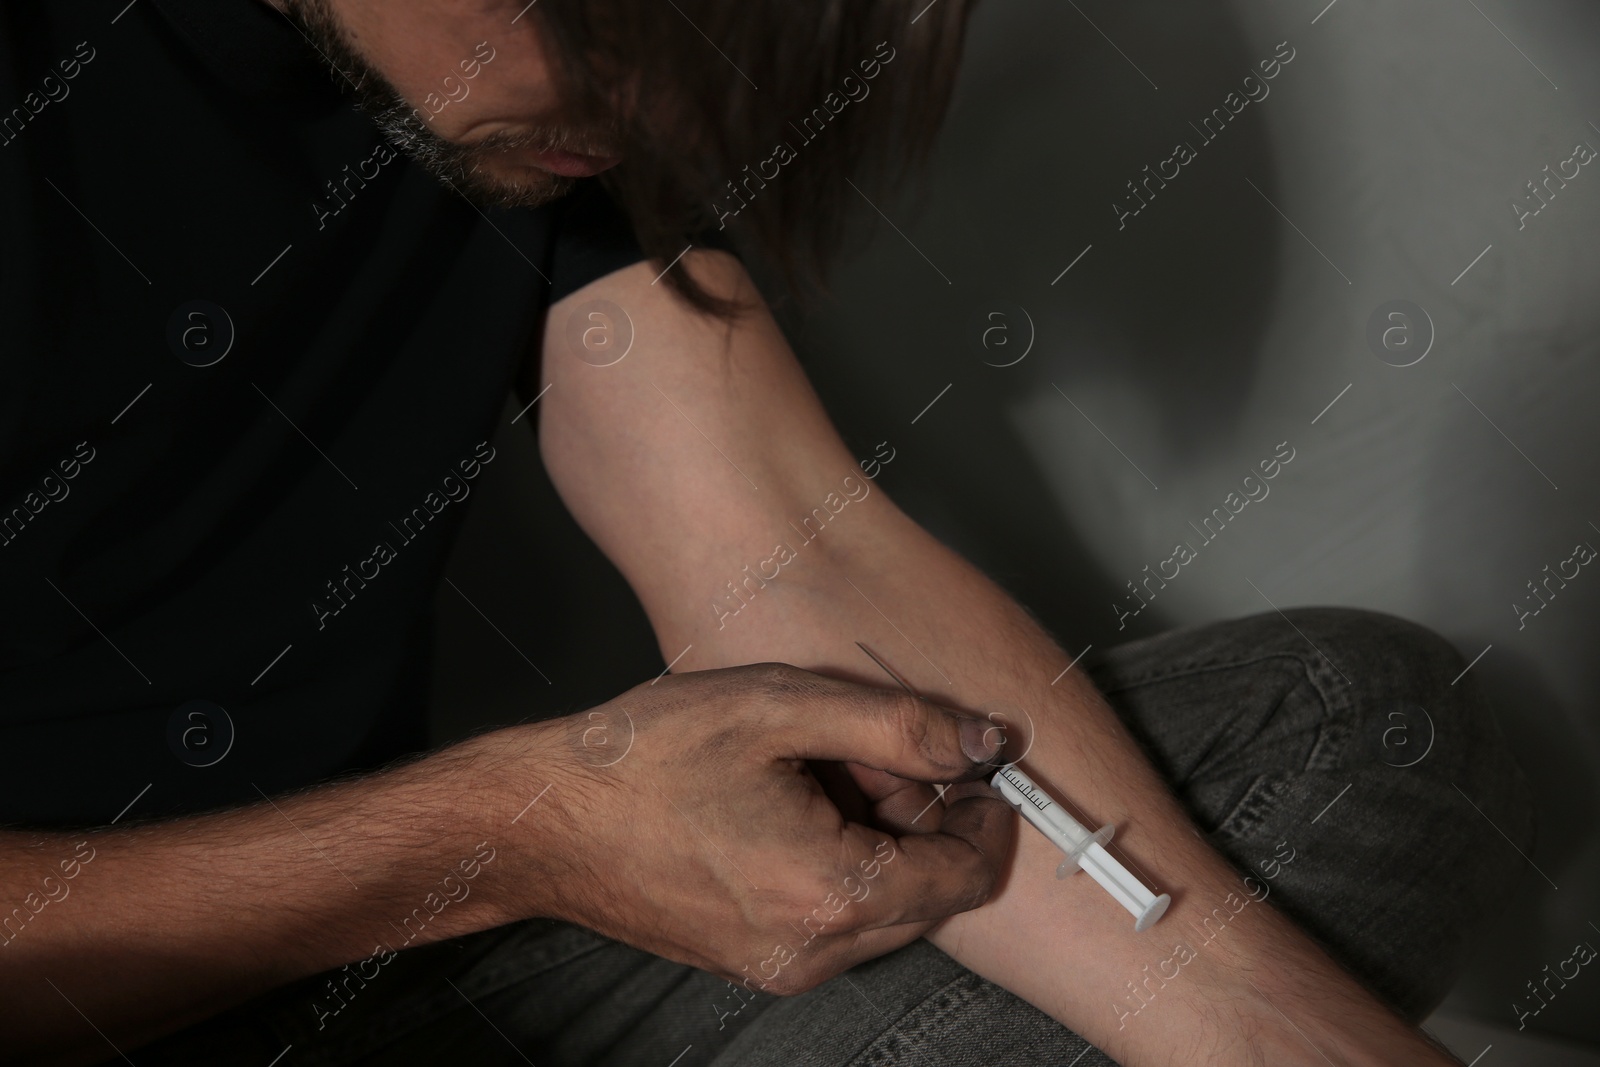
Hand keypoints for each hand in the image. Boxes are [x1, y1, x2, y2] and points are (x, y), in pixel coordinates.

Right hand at [502, 662, 1012, 994]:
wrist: (545, 820)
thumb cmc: (645, 761)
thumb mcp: (782, 708)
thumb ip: (899, 725)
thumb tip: (981, 742)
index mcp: (834, 891)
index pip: (968, 874)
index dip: (981, 811)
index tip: (962, 762)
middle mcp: (815, 949)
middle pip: (928, 893)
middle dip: (921, 819)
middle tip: (866, 752)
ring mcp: (782, 964)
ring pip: (883, 907)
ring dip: (876, 840)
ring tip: (813, 773)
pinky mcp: (754, 961)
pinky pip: (833, 920)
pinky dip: (836, 864)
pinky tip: (785, 807)